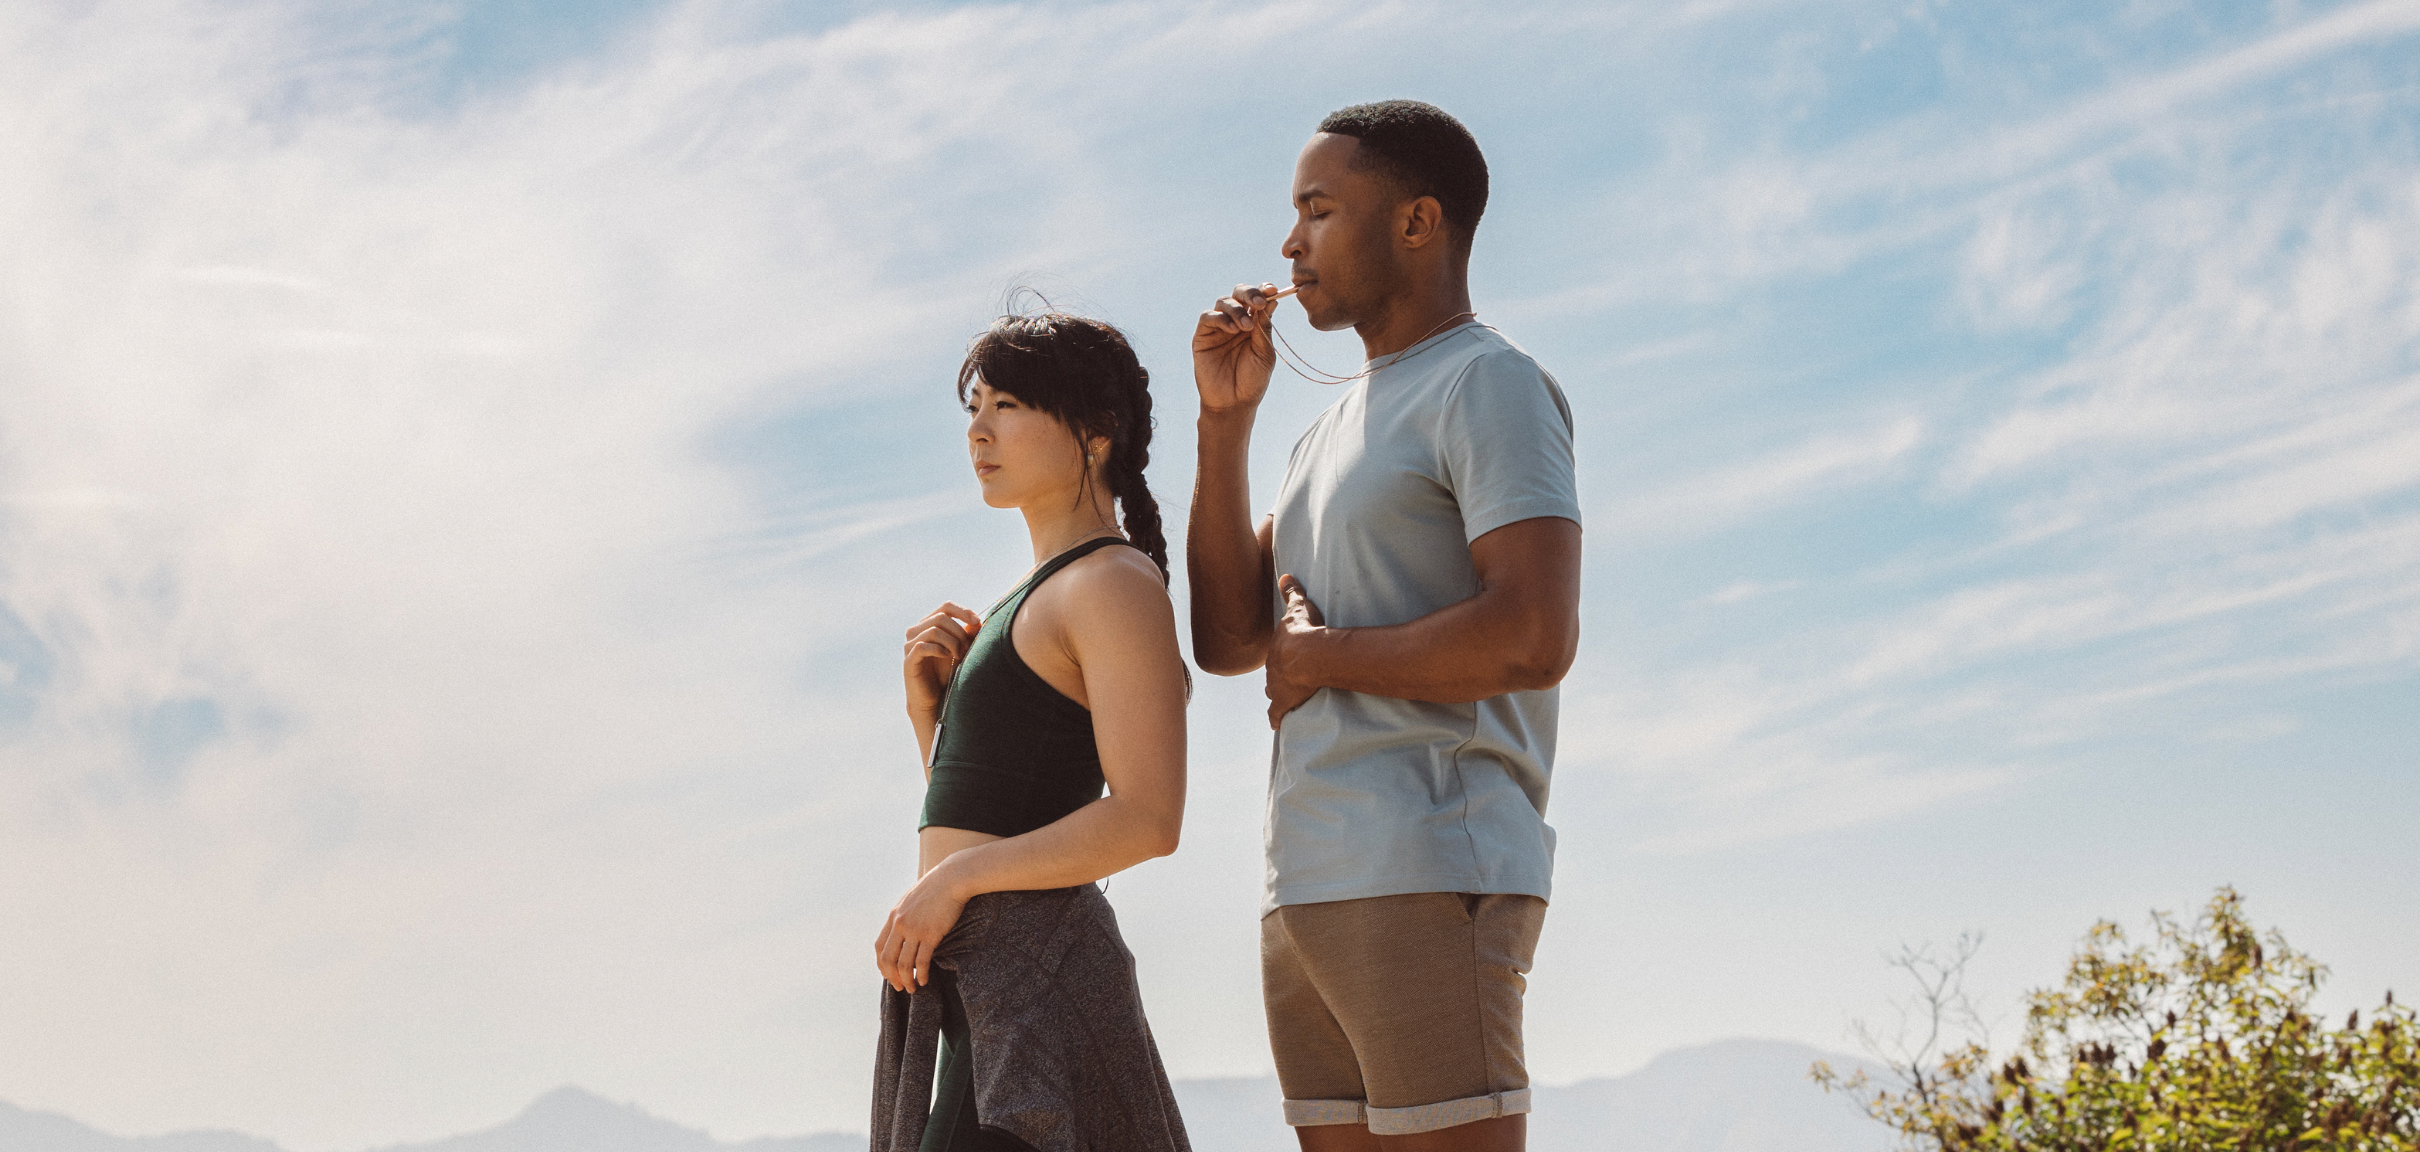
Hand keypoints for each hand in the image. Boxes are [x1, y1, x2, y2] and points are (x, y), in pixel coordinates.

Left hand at [874, 858, 971, 991]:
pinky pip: (922, 961)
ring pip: (904, 964)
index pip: (879, 946)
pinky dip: (921, 974)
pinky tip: (924, 981)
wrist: (953, 878)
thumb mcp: (912, 898)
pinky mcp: (931, 934)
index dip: (882, 964)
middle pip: (887, 959)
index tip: (889, 974)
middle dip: (891, 977)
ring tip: (912, 988)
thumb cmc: (937, 887)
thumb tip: (905, 926)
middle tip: (900, 987)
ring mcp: (914, 930)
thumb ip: (905, 913)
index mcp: (894, 916)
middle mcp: (900, 924)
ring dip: (906, 980)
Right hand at [903, 602, 982, 724]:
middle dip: (959, 632)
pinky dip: (939, 650)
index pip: (946, 607)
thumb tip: (978, 621)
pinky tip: (947, 657)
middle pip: (941, 618)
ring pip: (933, 631)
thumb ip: (967, 635)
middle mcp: (916, 631)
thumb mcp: (960, 650)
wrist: (933, 699)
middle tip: (967, 649)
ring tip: (958, 656)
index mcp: (929, 624)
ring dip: (952, 642)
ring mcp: (910, 645)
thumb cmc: (946, 673)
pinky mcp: (909, 659)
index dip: (963, 611)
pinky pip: (922, 646)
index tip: (977, 622)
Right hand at [1193, 282, 1280, 415]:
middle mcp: (1235, 321)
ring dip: (1236, 309)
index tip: (1273, 290)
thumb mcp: (1264, 352)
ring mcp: (1218, 328)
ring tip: (1245, 327)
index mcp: (1254, 323)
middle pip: (1239, 294)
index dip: (1263, 290)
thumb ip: (1264, 327)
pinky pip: (1208, 317)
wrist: (1234, 403)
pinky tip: (1232, 330)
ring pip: (1223, 302)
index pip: (1257, 299)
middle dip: (1249, 293)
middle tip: (1258, 302)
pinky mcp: (1202, 336)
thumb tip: (1272, 300)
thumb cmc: (1252, 380)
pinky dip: (1220, 318)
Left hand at [1265, 574, 1324, 728]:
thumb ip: (1292, 592)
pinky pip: (1276, 715)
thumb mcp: (1298, 607)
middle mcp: (1271, 670)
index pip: (1276, 655)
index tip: (1287, 659)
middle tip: (1289, 678)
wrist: (1307, 654)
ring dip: (1279, 695)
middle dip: (1280, 676)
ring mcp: (1276, 688)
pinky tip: (1276, 724)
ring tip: (1287, 699)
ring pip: (1273, 693)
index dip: (1283, 657)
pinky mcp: (1283, 703)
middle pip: (1273, 675)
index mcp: (1275, 649)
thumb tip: (1285, 575)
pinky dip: (1276, 719)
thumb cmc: (1304, 630)